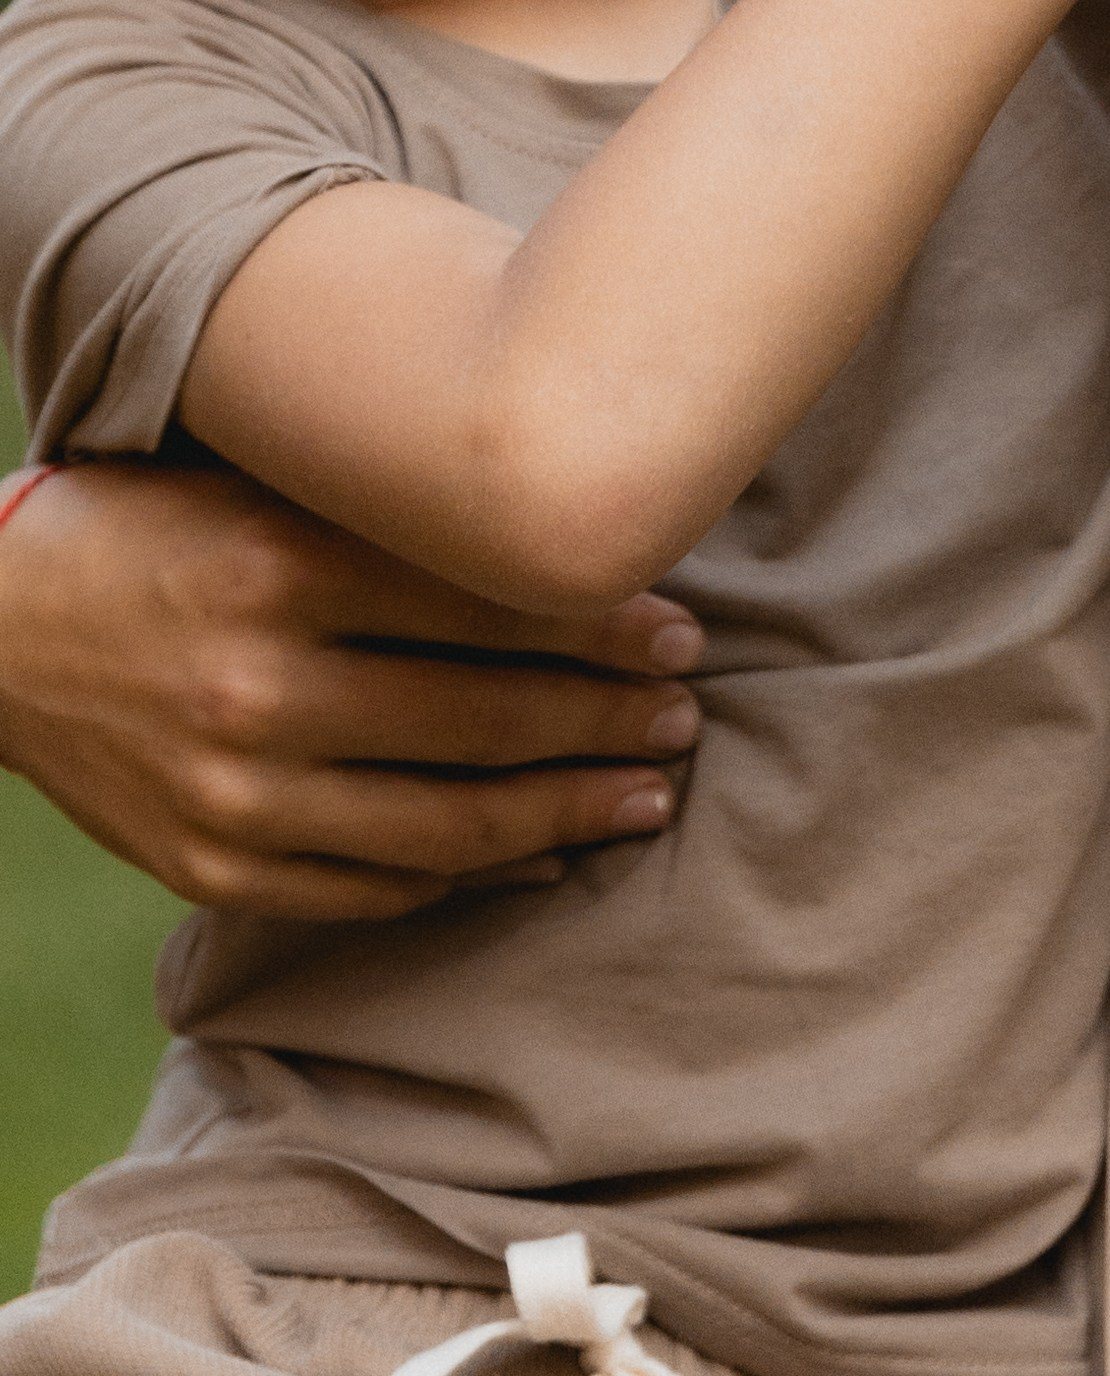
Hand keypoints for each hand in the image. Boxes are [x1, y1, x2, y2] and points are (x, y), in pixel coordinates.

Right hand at [0, 460, 700, 916]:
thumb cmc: (157, 525)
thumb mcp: (266, 485)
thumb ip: (395, 512)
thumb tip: (566, 533)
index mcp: (278, 564)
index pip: (483, 604)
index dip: (601, 624)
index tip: (680, 631)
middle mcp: (256, 684)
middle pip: (483, 720)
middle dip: (607, 723)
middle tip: (686, 717)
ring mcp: (231, 791)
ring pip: (444, 828)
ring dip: (564, 817)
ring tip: (643, 797)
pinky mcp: (209, 865)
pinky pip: (371, 891)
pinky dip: (468, 882)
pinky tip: (539, 859)